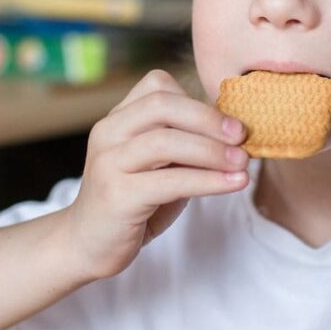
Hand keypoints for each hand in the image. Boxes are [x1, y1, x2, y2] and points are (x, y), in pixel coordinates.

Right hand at [65, 69, 248, 280]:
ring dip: (212, 151)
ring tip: (242, 162)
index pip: (157, 86)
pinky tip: (234, 184)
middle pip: (162, 105)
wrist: (87, 244)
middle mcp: (108, 133)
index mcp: (118, 119)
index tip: (230, 122)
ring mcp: (108, 163)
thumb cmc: (133, 201)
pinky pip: (169, 181)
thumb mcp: (160, 165)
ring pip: (165, 142)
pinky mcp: (116, 195)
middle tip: (242, 136)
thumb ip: (186, 145)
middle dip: (208, 119)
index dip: (198, 100)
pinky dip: (209, 180)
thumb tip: (238, 134)